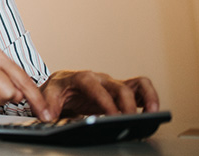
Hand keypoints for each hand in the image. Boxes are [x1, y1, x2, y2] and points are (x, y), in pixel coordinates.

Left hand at [40, 70, 159, 117]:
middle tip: (128, 121)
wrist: (61, 85)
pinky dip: (149, 97)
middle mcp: (100, 79)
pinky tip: (151, 111)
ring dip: (146, 97)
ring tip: (151, 113)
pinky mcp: (121, 91)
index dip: (104, 100)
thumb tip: (48, 115)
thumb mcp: (48, 94)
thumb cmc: (58, 89)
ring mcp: (112, 84)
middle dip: (125, 105)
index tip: (112, 115)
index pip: (94, 86)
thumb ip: (48, 103)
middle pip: (118, 87)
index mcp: (81, 77)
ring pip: (135, 84)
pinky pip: (140, 89)